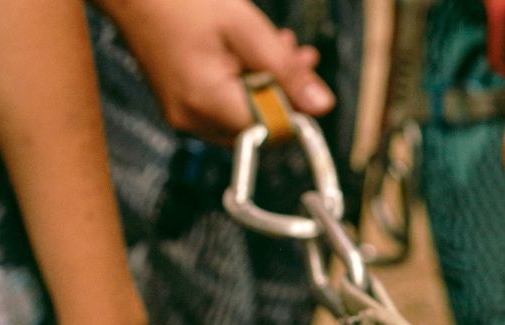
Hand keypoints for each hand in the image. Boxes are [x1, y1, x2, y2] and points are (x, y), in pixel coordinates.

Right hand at [99, 0, 333, 143]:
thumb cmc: (181, 1)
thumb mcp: (245, 28)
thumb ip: (286, 70)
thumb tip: (323, 106)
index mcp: (208, 103)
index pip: (271, 131)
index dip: (296, 110)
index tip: (306, 77)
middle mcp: (193, 120)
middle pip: (260, 127)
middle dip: (286, 93)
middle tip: (300, 55)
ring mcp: (184, 116)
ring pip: (245, 116)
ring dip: (270, 85)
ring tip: (282, 47)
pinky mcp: (182, 107)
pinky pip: (225, 107)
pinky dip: (246, 84)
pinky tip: (256, 56)